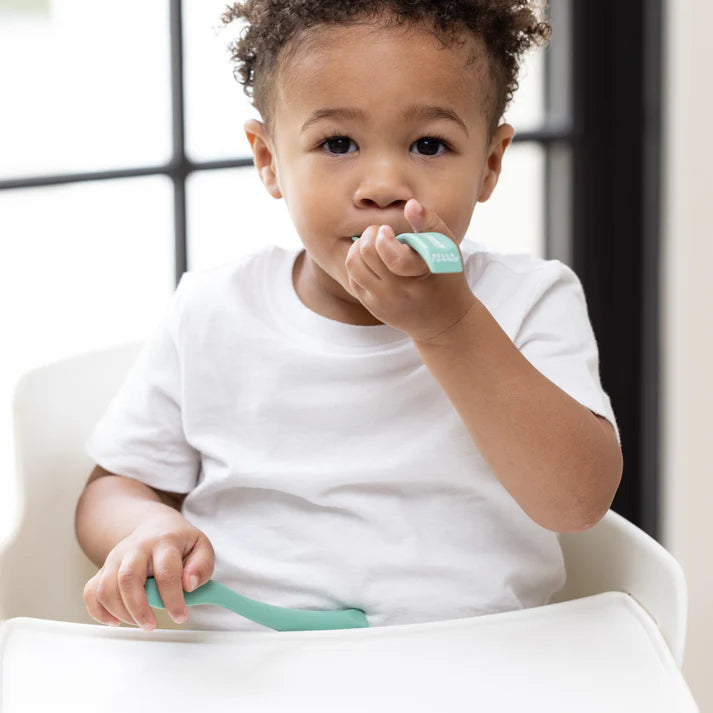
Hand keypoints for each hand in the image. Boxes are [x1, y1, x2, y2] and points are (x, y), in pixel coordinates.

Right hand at [83, 511, 214, 630]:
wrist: (155, 525)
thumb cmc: (179, 541)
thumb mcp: (201, 546)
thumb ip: (202, 566)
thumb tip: (189, 585)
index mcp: (164, 541)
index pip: (166, 572)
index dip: (172, 598)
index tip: (180, 616)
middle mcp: (136, 547)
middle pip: (128, 578)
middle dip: (138, 608)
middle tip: (151, 625)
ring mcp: (116, 557)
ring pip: (106, 587)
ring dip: (121, 612)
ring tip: (140, 622)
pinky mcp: (104, 568)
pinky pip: (91, 591)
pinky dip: (98, 611)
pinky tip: (115, 621)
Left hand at [345, 199, 476, 342]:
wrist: (443, 321)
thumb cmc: (446, 276)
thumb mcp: (447, 248)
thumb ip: (430, 223)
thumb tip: (410, 204)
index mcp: (421, 276)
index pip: (393, 258)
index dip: (384, 238)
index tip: (387, 230)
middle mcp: (399, 291)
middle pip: (367, 255)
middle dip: (369, 235)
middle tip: (380, 232)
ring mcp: (383, 301)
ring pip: (354, 265)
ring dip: (358, 247)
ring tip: (373, 244)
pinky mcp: (372, 305)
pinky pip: (352, 277)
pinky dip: (358, 262)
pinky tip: (371, 260)